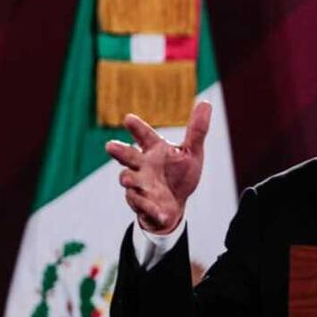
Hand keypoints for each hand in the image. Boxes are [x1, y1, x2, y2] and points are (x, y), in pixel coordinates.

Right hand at [105, 101, 210, 233]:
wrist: (174, 206)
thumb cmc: (179, 174)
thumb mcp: (192, 153)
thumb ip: (197, 131)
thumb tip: (206, 103)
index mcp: (154, 150)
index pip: (144, 136)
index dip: (137, 128)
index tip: (128, 118)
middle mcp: (142, 166)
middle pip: (128, 156)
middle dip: (119, 151)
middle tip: (110, 145)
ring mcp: (140, 185)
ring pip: (129, 180)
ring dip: (129, 180)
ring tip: (128, 180)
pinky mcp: (142, 204)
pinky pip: (144, 206)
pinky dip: (151, 209)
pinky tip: (161, 213)